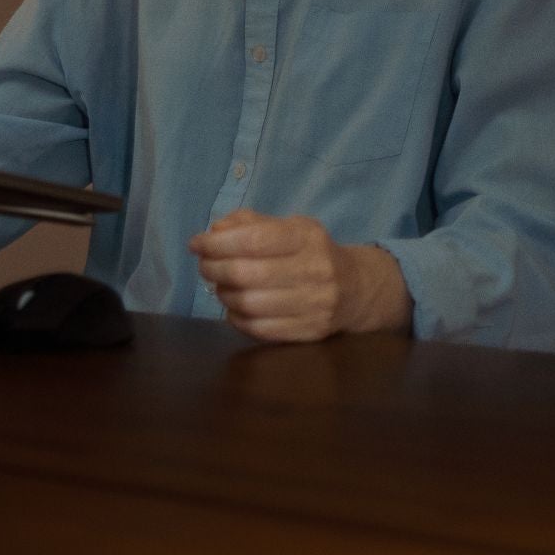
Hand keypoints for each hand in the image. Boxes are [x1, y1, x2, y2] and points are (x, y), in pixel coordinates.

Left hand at [187, 209, 409, 341]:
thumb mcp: (288, 226)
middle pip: (246, 274)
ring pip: (249, 304)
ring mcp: (315, 304)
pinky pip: (260, 329)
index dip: (217, 243)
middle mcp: (315, 270)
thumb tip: (214, 232)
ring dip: (224, 294)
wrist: (357, 289)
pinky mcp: (311, 331)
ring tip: (221, 286)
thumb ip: (249, 223)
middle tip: (204, 266)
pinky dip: (237, 318)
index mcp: (307, 237)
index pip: (252, 240)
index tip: (196, 244)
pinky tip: (235, 308)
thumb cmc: (311, 252)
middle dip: (214, 269)